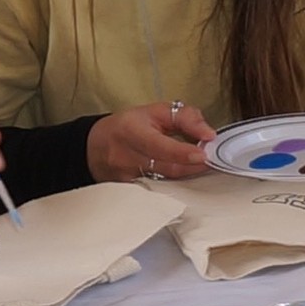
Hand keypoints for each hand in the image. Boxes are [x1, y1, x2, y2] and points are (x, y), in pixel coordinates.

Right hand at [86, 99, 217, 180]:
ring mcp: (125, 179)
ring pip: (165, 183)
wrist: (94, 147)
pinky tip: (180, 178)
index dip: (183, 153)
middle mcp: (125, 157)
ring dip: (185, 176)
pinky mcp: (128, 193)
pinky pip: (157, 192)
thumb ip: (185, 118)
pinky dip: (174, 186)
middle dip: (192, 166)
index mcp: (131, 131)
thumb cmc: (128, 127)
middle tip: (210, 160)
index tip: (203, 155)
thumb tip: (208, 134)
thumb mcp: (155, 112)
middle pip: (166, 169)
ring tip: (196, 167)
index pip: (159, 146)